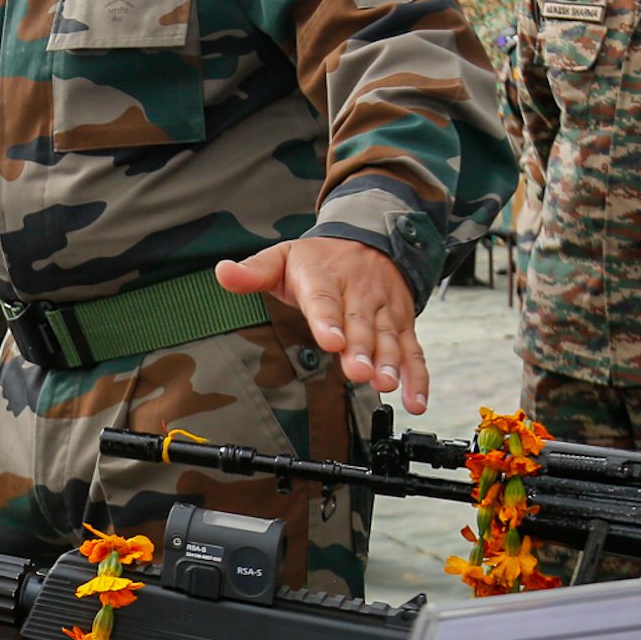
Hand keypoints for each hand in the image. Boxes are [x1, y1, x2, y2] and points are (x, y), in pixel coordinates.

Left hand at [215, 235, 427, 413]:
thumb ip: (253, 271)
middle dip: (361, 348)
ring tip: (386, 384)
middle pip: (361, 323)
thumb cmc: (319, 258)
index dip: (328, 320)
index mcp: (324, 277)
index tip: (331, 341)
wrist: (369, 240)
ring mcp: (384, 310)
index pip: (325, 300)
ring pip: (389, 337)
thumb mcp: (282, 257)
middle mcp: (358, 293)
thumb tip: (223, 273)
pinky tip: (415, 400)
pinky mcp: (402, 324)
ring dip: (389, 362)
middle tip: (358, 371)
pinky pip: (412, 350)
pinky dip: (418, 376)